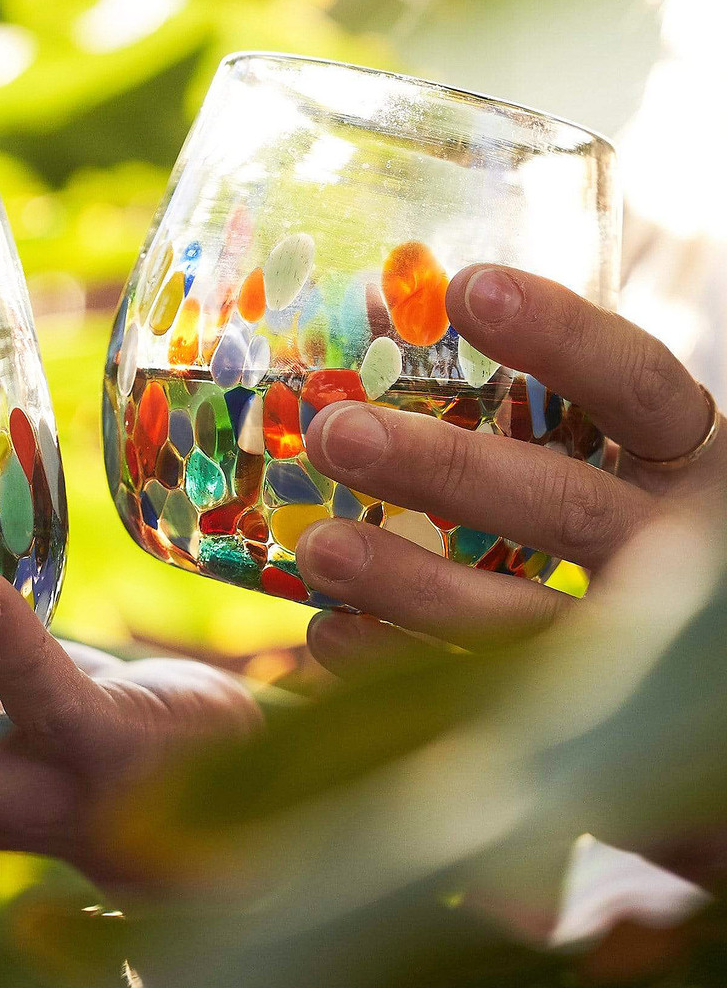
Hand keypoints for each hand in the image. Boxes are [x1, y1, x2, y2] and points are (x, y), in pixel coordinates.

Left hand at [296, 264, 725, 674]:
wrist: (703, 661)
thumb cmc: (644, 525)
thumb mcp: (619, 457)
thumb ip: (542, 409)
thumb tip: (383, 316)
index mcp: (688, 462)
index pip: (634, 386)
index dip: (559, 336)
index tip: (468, 288)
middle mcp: (679, 546)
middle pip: (560, 503)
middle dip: (442, 469)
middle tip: (337, 434)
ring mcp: (644, 644)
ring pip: (523, 615)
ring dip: (410, 582)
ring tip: (318, 548)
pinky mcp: (596, 719)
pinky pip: (488, 695)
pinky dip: (402, 665)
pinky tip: (329, 633)